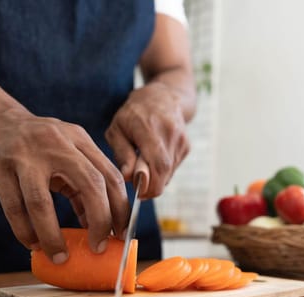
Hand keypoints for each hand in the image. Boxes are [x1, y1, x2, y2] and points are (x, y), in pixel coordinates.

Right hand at [0, 108, 128, 262]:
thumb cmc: (38, 145)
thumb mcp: (67, 153)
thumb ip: (84, 183)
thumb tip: (100, 225)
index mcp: (79, 139)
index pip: (110, 176)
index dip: (120, 208)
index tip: (122, 233)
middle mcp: (57, 144)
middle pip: (89, 185)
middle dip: (99, 221)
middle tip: (98, 247)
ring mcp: (25, 155)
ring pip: (42, 203)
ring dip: (53, 236)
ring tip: (60, 256)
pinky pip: (14, 208)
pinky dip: (25, 231)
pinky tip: (33, 243)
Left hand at [105, 82, 189, 198]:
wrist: (163, 97)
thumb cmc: (134, 114)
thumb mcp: (117, 129)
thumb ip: (122, 153)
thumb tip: (129, 177)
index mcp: (149, 127)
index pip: (157, 165)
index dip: (149, 185)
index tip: (138, 193)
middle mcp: (170, 133)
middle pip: (165, 173)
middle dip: (151, 187)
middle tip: (138, 189)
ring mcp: (181, 140)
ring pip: (169, 173)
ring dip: (155, 178)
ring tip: (142, 166)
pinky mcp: (186, 146)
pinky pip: (173, 169)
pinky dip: (161, 172)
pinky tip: (152, 159)